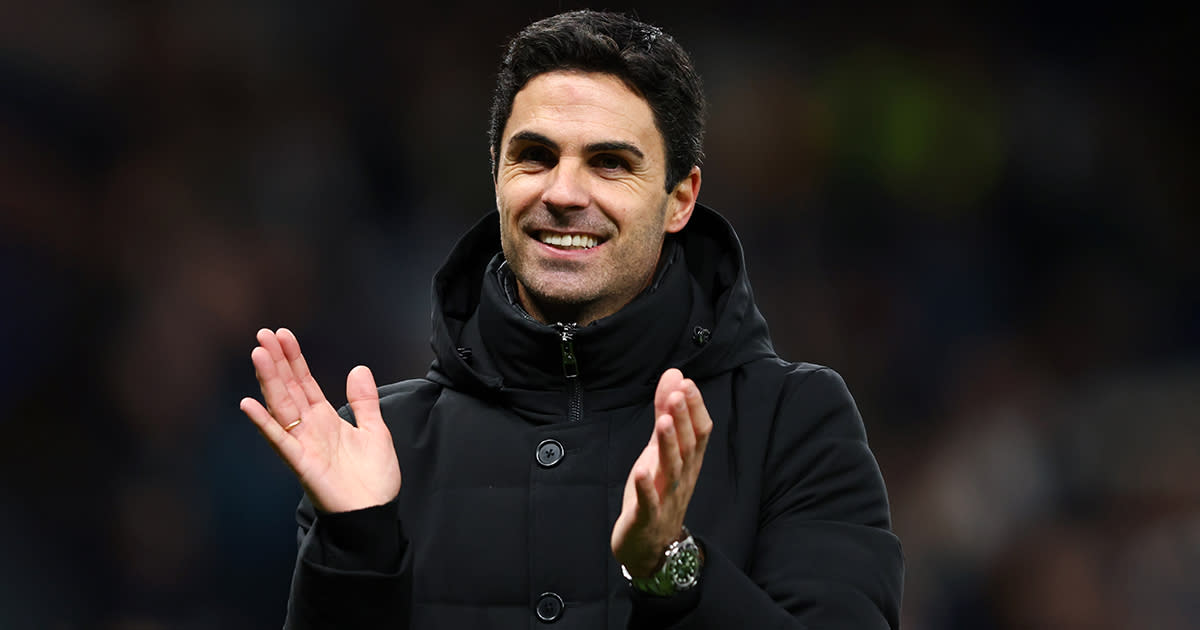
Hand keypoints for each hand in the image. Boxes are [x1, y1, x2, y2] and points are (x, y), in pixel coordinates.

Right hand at [239, 328, 401, 513]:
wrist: (375, 514)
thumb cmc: (374, 479)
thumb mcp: (376, 431)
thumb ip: (364, 402)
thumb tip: (359, 368)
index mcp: (326, 420)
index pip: (305, 383)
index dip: (294, 359)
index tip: (283, 334)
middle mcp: (310, 429)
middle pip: (289, 389)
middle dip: (277, 362)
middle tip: (262, 334)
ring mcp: (303, 445)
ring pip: (281, 407)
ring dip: (269, 381)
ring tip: (258, 354)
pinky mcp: (302, 465)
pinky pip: (280, 440)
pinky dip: (264, 423)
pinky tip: (249, 404)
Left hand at [611, 368, 712, 576]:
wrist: (650, 546)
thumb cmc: (657, 491)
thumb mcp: (660, 449)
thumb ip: (666, 413)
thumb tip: (675, 376)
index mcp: (688, 462)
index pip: (700, 432)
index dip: (695, 408)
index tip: (687, 383)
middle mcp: (682, 478)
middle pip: (688, 447)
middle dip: (683, 420)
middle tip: (678, 394)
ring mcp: (666, 498)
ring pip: (672, 470)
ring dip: (668, 446)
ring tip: (662, 422)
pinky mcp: (646, 518)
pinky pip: (649, 502)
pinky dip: (647, 487)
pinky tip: (641, 471)